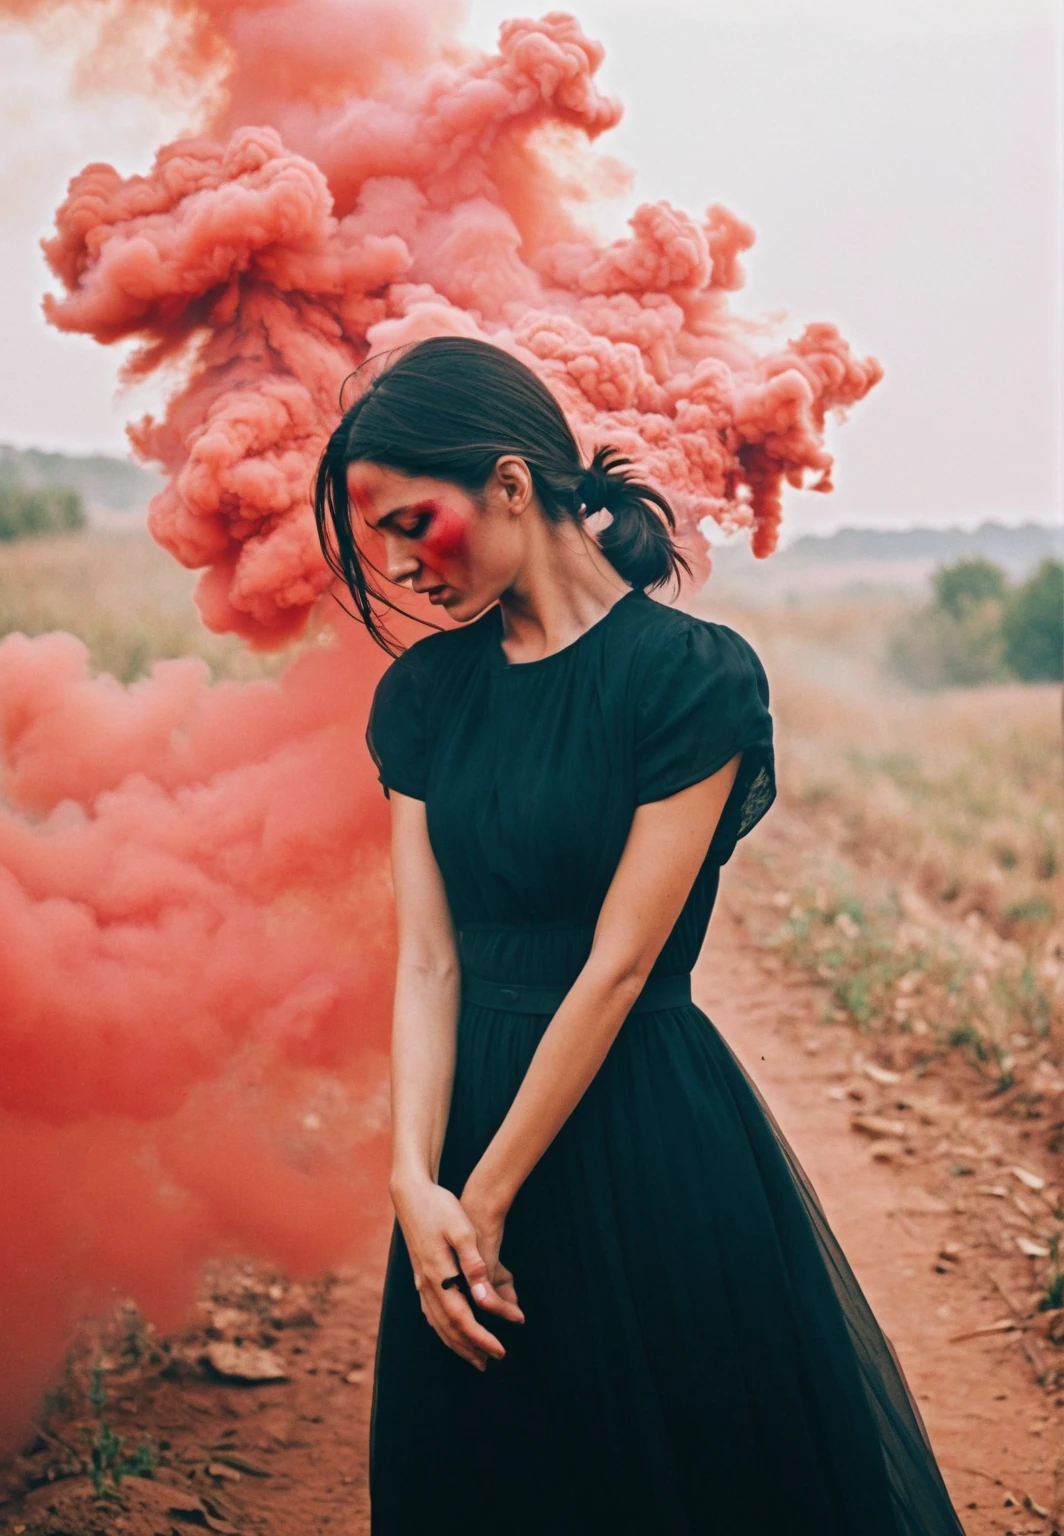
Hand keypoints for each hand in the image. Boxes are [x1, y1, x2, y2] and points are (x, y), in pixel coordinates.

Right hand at [390, 1177, 516, 1370]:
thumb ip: (473, 1263)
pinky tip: (450, 1330)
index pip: (462, 1318)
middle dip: (469, 1348)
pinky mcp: (420, 1274)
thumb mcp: (462, 1230)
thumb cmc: (440, 1208)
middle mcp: (427, 1284)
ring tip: (474, 1356)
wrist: (411, 1194)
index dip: (481, 1338)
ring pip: (437, 1322)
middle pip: (448, 1327)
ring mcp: (420, 1281)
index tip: (500, 1351)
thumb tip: (483, 1295)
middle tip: (490, 1362)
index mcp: (438, 1276)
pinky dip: (443, 1328)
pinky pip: (431, 1312)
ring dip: (455, 1342)